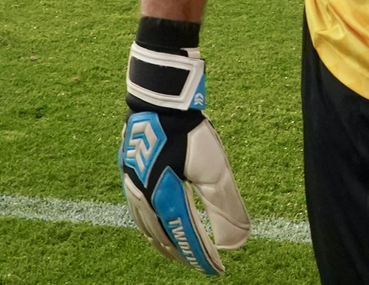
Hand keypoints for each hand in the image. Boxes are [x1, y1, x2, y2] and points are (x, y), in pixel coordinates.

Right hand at [119, 41, 250, 272]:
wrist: (160, 100)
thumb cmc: (189, 133)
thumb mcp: (215, 170)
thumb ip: (225, 206)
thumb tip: (239, 241)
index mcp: (165, 200)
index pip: (187, 239)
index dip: (203, 257)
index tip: (219, 270)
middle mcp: (144, 199)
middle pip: (163, 238)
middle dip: (183, 254)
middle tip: (201, 263)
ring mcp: (133, 187)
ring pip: (146, 228)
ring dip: (163, 243)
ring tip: (175, 250)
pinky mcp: (129, 174)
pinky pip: (137, 212)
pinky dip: (148, 226)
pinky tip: (154, 221)